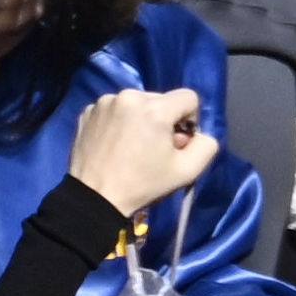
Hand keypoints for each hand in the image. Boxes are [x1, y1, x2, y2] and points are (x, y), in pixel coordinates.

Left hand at [64, 82, 213, 221]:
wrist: (93, 198)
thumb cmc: (142, 185)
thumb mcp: (186, 171)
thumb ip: (207, 146)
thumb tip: (200, 134)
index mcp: (155, 109)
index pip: (189, 98)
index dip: (189, 120)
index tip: (176, 142)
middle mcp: (129, 96)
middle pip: (161, 100)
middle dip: (163, 119)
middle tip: (153, 148)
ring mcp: (105, 102)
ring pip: (137, 103)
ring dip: (140, 119)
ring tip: (131, 145)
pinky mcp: (88, 110)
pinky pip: (115, 109)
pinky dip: (118, 121)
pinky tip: (114, 143)